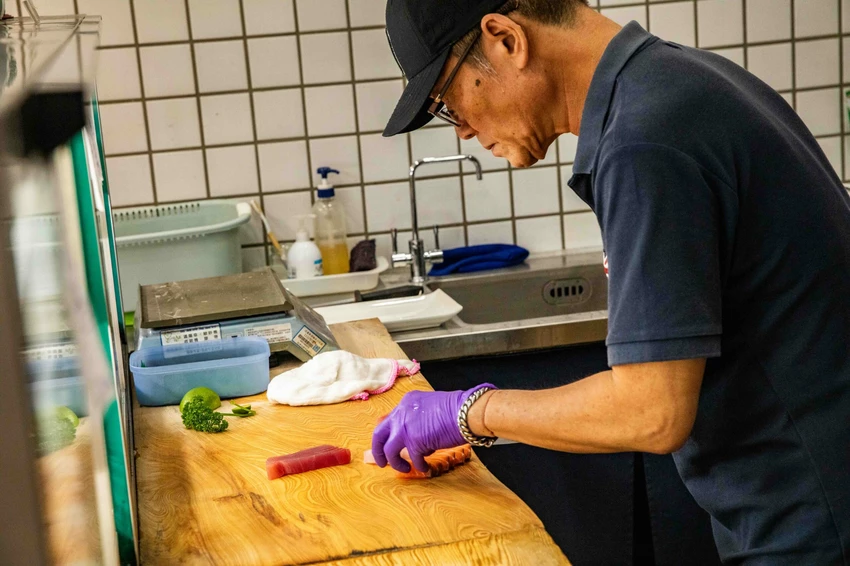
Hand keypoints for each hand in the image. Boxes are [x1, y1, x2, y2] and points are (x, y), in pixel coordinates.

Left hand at [371, 383, 495, 472]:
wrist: (465, 411)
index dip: (389, 435)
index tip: (389, 444)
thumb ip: (419, 417)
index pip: (389, 420)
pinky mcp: (414, 442)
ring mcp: (405, 428)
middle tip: (382, 462)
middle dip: (378, 451)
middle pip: (379, 435)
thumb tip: (417, 435)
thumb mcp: (430, 405)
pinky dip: (419, 466)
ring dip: (395, 463)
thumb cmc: (456, 408)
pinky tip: (425, 468)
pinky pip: (413, 460)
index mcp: (406, 402)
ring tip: (404, 468)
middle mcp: (401, 414)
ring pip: (388, 451)